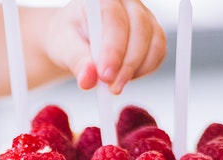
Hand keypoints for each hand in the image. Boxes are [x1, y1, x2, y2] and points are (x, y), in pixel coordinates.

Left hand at [46, 0, 165, 94]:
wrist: (76, 40)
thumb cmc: (69, 37)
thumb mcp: (64, 47)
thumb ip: (77, 61)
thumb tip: (89, 79)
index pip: (114, 19)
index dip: (112, 49)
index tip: (105, 75)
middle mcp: (127, 4)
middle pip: (139, 29)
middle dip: (127, 64)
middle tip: (112, 87)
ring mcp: (144, 17)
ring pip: (153, 42)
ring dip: (136, 70)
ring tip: (115, 85)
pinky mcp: (153, 35)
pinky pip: (158, 54)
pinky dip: (144, 71)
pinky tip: (125, 77)